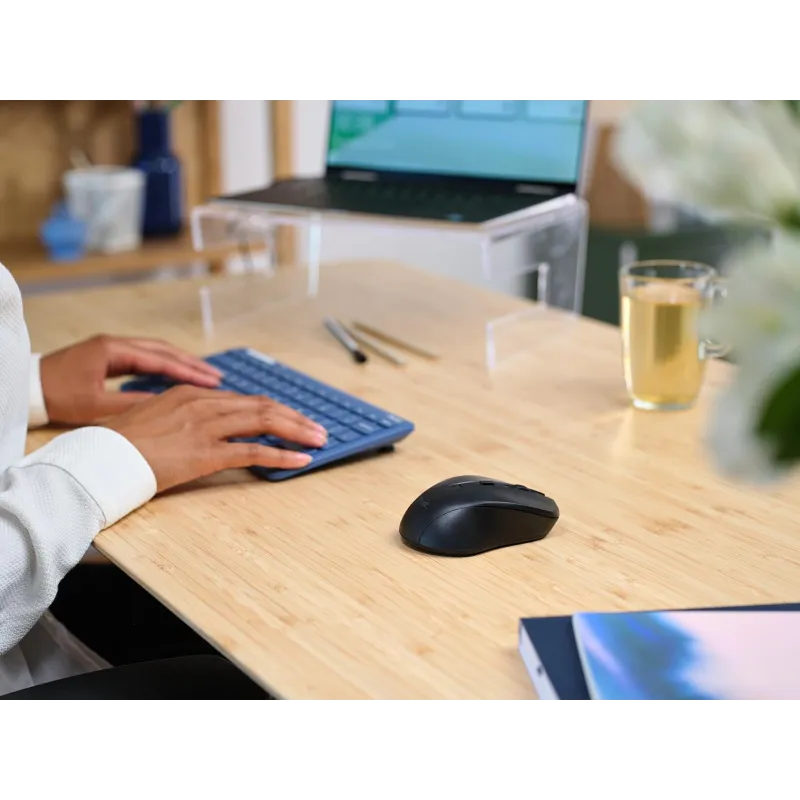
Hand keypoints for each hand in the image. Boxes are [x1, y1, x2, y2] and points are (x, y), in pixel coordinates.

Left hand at [40, 335, 222, 424]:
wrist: (27, 387)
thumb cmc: (57, 396)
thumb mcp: (96, 406)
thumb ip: (131, 403)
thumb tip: (165, 406)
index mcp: (113, 351)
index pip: (160, 359)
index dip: (188, 370)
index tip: (212, 380)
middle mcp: (116, 343)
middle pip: (163, 350)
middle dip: (191, 363)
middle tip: (217, 377)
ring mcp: (112, 348)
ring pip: (156, 352)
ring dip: (181, 363)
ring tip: (204, 376)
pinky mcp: (108, 356)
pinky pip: (145, 358)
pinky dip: (165, 366)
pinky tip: (177, 376)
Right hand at [105, 385, 327, 491]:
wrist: (100, 458)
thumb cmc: (122, 443)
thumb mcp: (156, 416)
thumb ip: (186, 414)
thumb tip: (210, 423)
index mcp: (192, 393)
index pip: (246, 399)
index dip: (275, 409)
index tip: (293, 417)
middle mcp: (203, 404)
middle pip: (263, 406)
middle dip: (295, 417)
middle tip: (318, 427)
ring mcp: (206, 427)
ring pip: (265, 422)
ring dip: (297, 431)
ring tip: (319, 440)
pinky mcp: (206, 453)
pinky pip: (253, 452)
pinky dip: (281, 455)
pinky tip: (300, 459)